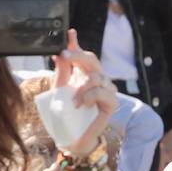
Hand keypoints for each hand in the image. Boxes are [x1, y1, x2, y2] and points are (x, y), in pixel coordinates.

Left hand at [54, 29, 118, 158]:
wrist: (73, 138)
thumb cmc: (66, 115)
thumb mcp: (59, 90)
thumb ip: (62, 72)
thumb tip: (59, 54)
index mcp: (83, 74)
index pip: (81, 55)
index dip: (76, 43)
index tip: (69, 32)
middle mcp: (96, 80)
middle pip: (92, 60)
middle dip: (78, 55)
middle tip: (65, 55)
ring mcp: (106, 91)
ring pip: (97, 76)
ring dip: (82, 86)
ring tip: (73, 100)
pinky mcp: (111, 103)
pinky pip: (102, 92)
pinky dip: (90, 96)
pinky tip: (81, 104)